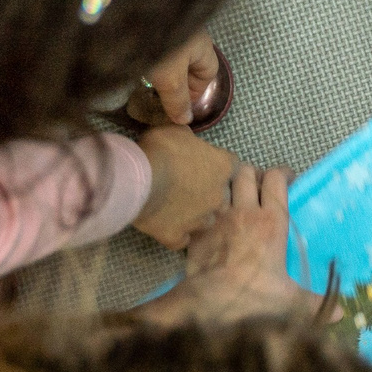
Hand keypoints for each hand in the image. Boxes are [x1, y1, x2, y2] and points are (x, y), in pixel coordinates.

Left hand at [130, 32, 222, 127]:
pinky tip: (136, 69)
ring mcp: (168, 30)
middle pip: (189, 65)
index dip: (198, 92)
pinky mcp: (148, 28)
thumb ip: (178, 101)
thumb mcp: (170, 79)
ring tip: (147, 86)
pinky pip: (154, 50)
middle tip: (161, 98)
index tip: (180, 106)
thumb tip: (186, 121)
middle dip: (177, 84)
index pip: (209, 72)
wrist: (125, 15)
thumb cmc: (157, 44)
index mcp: (201, 45)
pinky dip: (148, 62)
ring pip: (170, 59)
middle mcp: (188, 35)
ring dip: (161, 74)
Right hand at [130, 124, 237, 249]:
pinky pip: (182, 239)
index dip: (218, 165)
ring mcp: (200, 219)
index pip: (233, 166)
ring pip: (206, 220)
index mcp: (224, 167)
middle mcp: (219, 196)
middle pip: (222, 197)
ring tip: (178, 208)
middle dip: (210, 193)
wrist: (138, 179)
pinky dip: (176, 233)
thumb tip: (190, 140)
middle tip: (190, 186)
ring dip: (196, 215)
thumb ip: (190, 139)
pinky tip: (166, 225)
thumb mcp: (177, 132)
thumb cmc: (161, 149)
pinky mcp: (178, 236)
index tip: (205, 163)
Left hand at [152, 163, 313, 321]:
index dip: (282, 173)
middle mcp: (245, 212)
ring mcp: (218, 218)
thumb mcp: (290, 300)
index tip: (288, 180)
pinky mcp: (198, 230)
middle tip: (260, 188)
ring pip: (223, 185)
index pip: (276, 178)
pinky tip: (214, 222)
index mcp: (271, 221)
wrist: (208, 302)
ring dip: (230, 187)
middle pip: (246, 172)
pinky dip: (209, 209)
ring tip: (236, 199)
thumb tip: (340, 315)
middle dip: (254, 175)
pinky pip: (203, 208)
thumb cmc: (254, 296)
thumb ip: (315, 303)